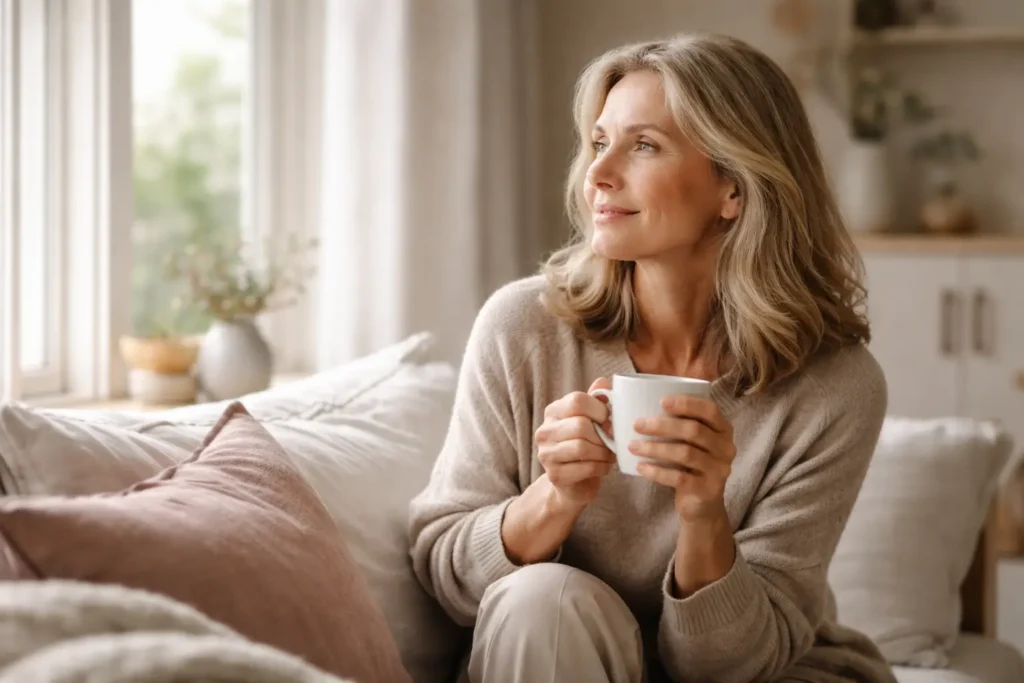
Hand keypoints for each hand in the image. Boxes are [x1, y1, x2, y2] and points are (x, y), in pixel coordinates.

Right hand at [534, 378, 615, 510]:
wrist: (574, 483)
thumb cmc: (586, 446)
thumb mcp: (591, 420)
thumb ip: (596, 401)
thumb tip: (603, 381)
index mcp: (553, 411)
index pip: (577, 401)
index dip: (599, 410)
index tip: (608, 420)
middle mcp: (544, 431)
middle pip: (581, 425)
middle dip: (603, 435)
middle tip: (612, 442)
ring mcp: (546, 454)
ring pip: (582, 447)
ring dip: (604, 453)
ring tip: (610, 455)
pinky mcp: (554, 475)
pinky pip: (584, 468)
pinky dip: (601, 467)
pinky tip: (604, 467)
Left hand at [630, 394, 735, 523]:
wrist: (702, 504)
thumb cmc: (690, 464)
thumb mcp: (691, 442)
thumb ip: (679, 423)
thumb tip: (643, 401)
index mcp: (723, 429)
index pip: (709, 410)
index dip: (687, 403)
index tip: (662, 401)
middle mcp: (726, 448)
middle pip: (694, 431)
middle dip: (663, 425)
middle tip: (637, 425)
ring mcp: (719, 470)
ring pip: (685, 454)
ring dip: (655, 448)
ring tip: (633, 446)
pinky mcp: (707, 490)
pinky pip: (679, 478)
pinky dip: (657, 472)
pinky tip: (641, 467)